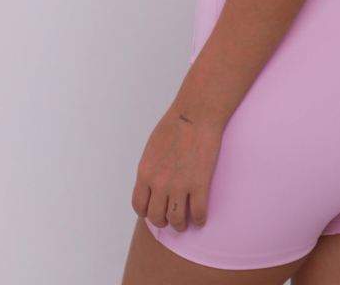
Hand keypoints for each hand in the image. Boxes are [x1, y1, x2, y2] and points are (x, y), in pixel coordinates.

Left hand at [131, 101, 222, 232]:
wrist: (197, 112)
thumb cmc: (176, 123)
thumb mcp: (153, 146)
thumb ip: (152, 166)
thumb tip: (153, 180)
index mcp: (145, 172)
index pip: (139, 205)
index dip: (146, 212)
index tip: (154, 211)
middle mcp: (159, 183)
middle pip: (156, 216)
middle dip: (162, 221)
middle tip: (170, 220)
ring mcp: (179, 185)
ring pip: (175, 219)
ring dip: (180, 225)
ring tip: (185, 224)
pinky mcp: (199, 184)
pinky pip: (197, 213)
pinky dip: (198, 220)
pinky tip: (201, 219)